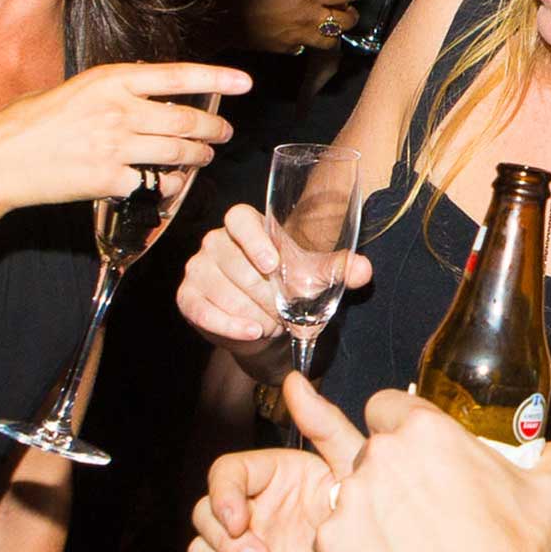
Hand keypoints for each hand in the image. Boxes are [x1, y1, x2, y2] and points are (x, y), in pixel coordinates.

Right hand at [0, 61, 244, 221]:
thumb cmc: (28, 123)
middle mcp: (118, 111)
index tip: (245, 82)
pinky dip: (166, 185)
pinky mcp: (110, 180)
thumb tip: (144, 95)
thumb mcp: (72, 90)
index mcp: (109, 81)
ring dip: (197, 156)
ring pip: (176, 153)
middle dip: (213, 129)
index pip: (176, 76)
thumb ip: (111, 92)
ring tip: (204, 156)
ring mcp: (116, 147)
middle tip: (224, 133)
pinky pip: (153, 183)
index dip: (215, 79)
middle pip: (185, 120)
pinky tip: (167, 185)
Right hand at [175, 202, 376, 364]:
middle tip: (285, 312)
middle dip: (264, 293)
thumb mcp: (316, 279)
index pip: (239, 218)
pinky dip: (228, 324)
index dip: (253, 239)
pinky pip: (202, 310)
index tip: (272, 264)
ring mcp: (198, 269)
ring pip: (221, 289)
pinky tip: (251, 332)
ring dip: (251, 311)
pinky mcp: (187, 297)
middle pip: (234, 263)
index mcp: (246, 225)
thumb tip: (363, 270)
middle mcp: (216, 242)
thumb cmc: (289, 289)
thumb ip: (339, 271)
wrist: (268, 326)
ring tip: (272, 323)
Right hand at [186, 418, 384, 551]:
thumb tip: (294, 380)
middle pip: (204, 515)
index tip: (239, 520)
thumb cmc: (381, 522)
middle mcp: (256, 512)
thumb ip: (325, 426)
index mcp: (274, 477)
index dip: (223, 495)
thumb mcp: (355, 471)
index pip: (224, 474)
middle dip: (225, 543)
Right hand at [226, 0, 361, 55]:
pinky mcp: (290, 49)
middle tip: (349, 10)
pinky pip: (307, 46)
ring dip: (336, 33)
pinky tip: (305, 33)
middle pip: (346, 21)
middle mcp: (310, 18)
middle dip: (352, 15)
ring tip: (331, 26)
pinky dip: (310, 40)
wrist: (224, 21)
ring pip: (332, 40)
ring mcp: (301, 37)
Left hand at [292, 379, 550, 551]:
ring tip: (409, 542)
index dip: (400, 426)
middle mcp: (381, 455)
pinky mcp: (331, 543)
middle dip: (390, 472)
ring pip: (351, 492)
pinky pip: (337, 537)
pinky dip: (357, 550)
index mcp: (427, 431)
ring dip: (373, 510)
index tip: (415, 452)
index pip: (388, 405)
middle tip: (422, 505)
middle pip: (371, 450)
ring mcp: (350, 499)